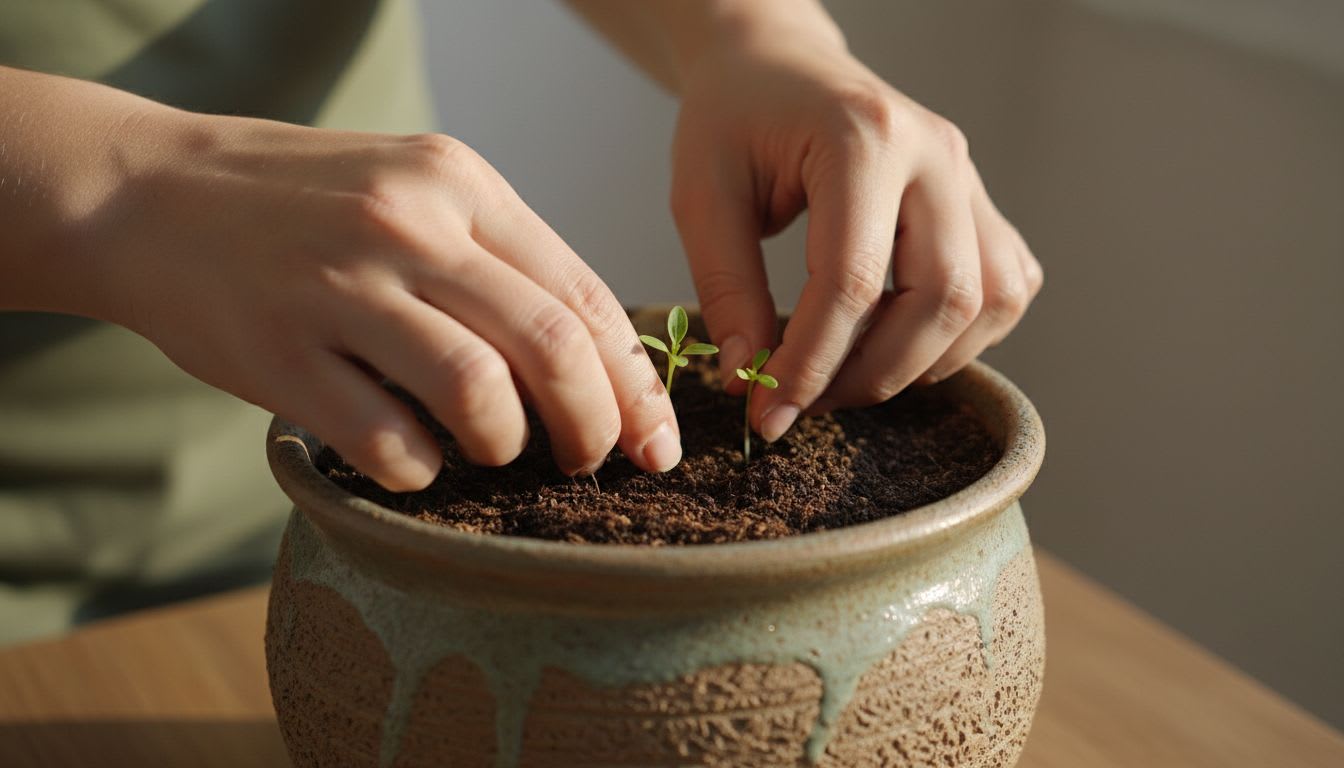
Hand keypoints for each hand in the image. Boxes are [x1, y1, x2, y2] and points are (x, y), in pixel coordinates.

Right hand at [85, 112, 679, 489]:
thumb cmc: (304, 205)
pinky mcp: (280, 352)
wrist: (147, 193)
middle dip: (595, 425)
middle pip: (549, 345)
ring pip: (478, 390)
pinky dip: (420, 469)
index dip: (635, 382)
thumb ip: (500, 257)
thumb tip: (597, 358)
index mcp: (458, 184)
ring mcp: (340, 286)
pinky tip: (415, 460)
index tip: (658, 440)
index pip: (583, 294)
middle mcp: (408, 226)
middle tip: (591, 463)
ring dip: (506, 444)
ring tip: (494, 450)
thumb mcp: (414, 191)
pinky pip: (386, 439)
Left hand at [670, 24, 1042, 440]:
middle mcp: (936, 155)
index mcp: (863, 138)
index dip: (811, 363)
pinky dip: (962, 337)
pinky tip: (897, 340)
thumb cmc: (735, 120)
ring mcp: (969, 178)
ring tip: (847, 374)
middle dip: (873, 374)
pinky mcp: (981, 204)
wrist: (778, 66)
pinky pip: (1006, 289)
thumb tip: (751, 380)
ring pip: (990, 302)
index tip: (768, 412)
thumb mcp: (702, 194)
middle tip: (806, 401)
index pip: (853, 280)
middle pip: (943, 298)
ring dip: (924, 362)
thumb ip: (726, 288)